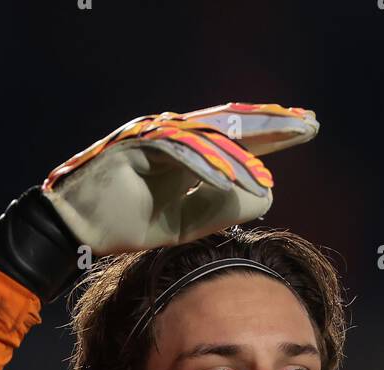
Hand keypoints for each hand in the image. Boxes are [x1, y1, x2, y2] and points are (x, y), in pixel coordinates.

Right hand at [40, 101, 318, 255]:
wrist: (76, 231)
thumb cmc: (124, 225)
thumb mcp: (183, 225)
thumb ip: (221, 211)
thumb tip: (266, 196)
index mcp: (186, 151)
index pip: (234, 138)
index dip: (271, 135)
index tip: (306, 131)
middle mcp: (172, 135)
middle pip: (227, 125)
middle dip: (269, 125)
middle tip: (308, 123)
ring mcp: (152, 136)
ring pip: (205, 139)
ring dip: (237, 159)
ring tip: (265, 179)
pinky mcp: (134, 146)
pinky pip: (177, 154)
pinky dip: (204, 169)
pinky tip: (228, 182)